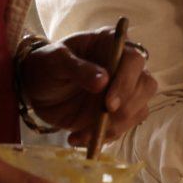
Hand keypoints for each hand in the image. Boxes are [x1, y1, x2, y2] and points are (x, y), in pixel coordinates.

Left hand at [19, 28, 155, 143]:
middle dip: (127, 108)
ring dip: (115, 126)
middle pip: (146, 86)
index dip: (127, 82)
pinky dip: (104, 137)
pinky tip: (78, 137)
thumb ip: (78, 68)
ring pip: (139, 109)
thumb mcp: (55, 61)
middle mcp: (124, 67)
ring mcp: (123, 91)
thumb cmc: (46, 64)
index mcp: (111, 44)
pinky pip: (122, 128)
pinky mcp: (116, 113)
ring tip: (83, 133)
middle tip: (100, 121)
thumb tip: (103, 80)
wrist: (36, 86)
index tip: (108, 103)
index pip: (134, 59)